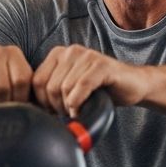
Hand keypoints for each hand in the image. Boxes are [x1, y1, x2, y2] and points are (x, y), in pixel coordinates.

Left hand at [32, 45, 149, 116]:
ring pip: (64, 88)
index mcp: (58, 54)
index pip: (35, 82)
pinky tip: (82, 111)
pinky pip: (81, 87)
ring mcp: (86, 56)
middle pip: (49, 87)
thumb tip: (32, 111)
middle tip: (68, 115)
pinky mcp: (101, 65)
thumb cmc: (101, 90)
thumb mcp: (70, 88)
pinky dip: (79, 104)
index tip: (55, 113)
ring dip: (69, 107)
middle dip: (56, 107)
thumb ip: (53, 91)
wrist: (133, 85)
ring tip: (77, 112)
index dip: (42, 103)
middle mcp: (70, 51)